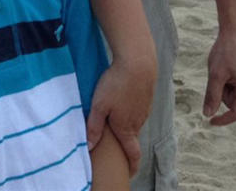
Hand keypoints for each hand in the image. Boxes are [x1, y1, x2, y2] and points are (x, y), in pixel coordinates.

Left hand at [86, 54, 155, 176]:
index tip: (129, 173)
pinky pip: (137, 110)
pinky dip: (130, 112)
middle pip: (131, 138)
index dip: (132, 166)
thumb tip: (89, 147)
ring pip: (134, 122)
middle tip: (113, 144)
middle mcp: (138, 122)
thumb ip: (94, 127)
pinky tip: (122, 101)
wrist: (138, 63)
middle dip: (124, 144)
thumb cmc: (116, 84)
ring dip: (126, 125)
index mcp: (126, 128)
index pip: (133, 153)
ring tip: (114, 120)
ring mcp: (144, 110)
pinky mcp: (146, 98)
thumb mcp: (99, 106)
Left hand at [203, 27, 235, 125]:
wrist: (235, 31)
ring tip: (222, 68)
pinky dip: (228, 80)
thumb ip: (212, 96)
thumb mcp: (215, 75)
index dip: (223, 119)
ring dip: (224, 85)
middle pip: (233, 102)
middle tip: (217, 74)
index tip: (209, 122)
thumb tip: (208, 115)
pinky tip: (227, 65)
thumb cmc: (225, 52)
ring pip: (234, 93)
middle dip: (222, 93)